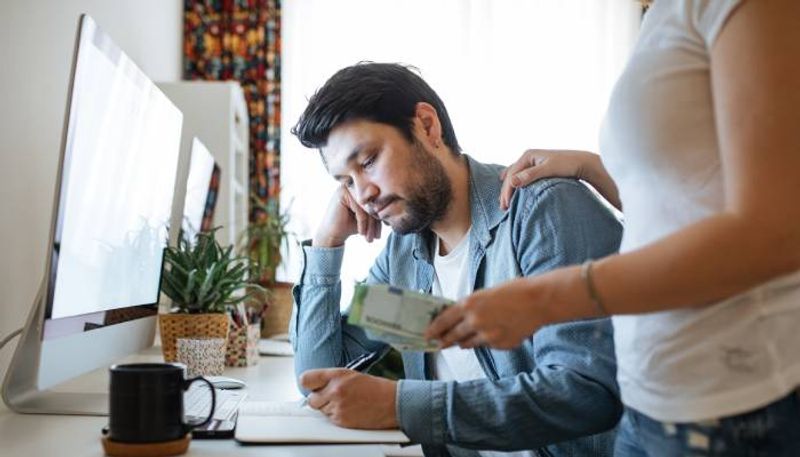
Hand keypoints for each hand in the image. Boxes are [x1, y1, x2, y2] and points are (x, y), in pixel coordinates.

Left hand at [299, 368, 397, 428]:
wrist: (391, 402)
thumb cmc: (374, 388)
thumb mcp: (350, 375)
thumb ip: (331, 379)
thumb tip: (315, 387)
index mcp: (336, 375)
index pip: (306, 379)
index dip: (308, 384)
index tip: (311, 386)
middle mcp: (335, 390)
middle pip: (311, 399)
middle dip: (319, 399)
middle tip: (332, 397)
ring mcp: (337, 406)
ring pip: (321, 410)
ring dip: (329, 408)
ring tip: (346, 403)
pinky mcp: (341, 420)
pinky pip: (330, 419)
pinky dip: (337, 417)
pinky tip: (350, 411)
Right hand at [313, 185, 381, 246]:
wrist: (332, 234)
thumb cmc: (350, 226)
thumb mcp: (368, 219)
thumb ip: (378, 211)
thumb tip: (394, 209)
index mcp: (362, 189)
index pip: (377, 202)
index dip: (380, 218)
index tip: (380, 233)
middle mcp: (355, 185)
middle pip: (372, 204)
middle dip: (375, 223)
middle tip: (376, 237)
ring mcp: (348, 187)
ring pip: (367, 207)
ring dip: (370, 226)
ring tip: (370, 238)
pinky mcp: (342, 193)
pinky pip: (360, 209)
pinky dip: (362, 223)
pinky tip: (361, 233)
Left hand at [425, 269, 591, 349]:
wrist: (538, 301)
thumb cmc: (513, 291)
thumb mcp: (486, 293)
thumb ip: (470, 307)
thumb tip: (457, 318)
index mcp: (469, 304)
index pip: (444, 320)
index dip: (434, 329)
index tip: (427, 335)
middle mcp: (475, 322)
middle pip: (453, 336)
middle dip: (444, 341)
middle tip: (439, 344)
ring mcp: (488, 336)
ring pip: (469, 344)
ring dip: (464, 342)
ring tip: (461, 341)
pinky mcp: (501, 345)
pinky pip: (487, 346)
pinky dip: (487, 341)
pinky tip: (494, 333)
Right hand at [499, 149, 618, 210]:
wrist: (584, 163)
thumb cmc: (568, 165)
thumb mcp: (548, 170)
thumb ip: (530, 175)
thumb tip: (512, 182)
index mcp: (528, 155)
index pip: (512, 175)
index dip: (507, 191)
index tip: (506, 206)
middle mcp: (528, 157)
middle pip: (511, 175)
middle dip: (506, 191)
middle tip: (503, 208)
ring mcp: (532, 162)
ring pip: (515, 176)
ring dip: (509, 188)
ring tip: (505, 202)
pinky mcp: (538, 167)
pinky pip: (521, 176)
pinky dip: (516, 184)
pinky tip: (513, 187)